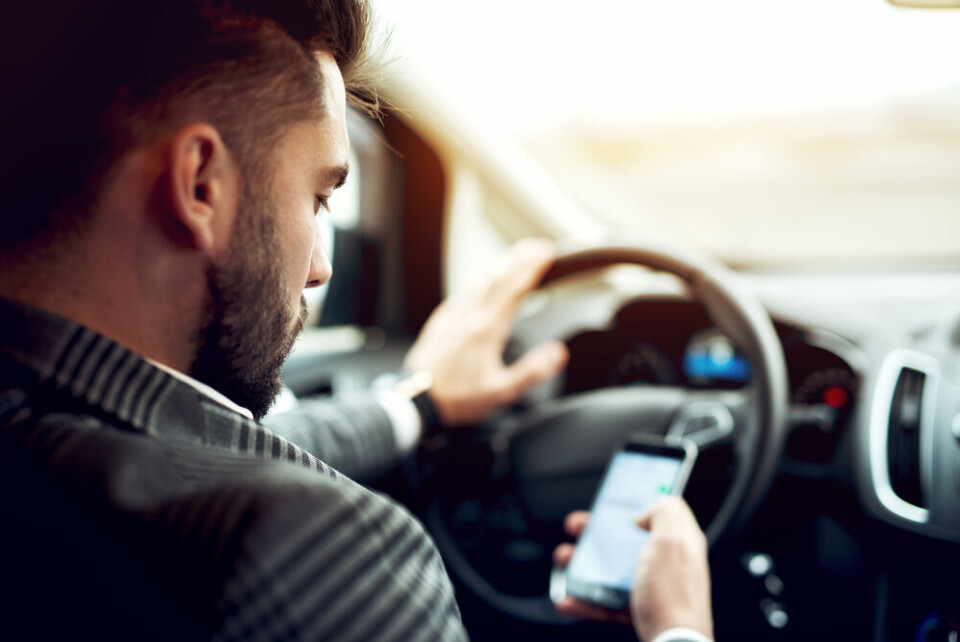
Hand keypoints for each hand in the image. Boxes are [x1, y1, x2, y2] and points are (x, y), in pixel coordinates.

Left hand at [402, 239, 567, 426]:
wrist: (418, 400)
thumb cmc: (458, 397)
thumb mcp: (502, 391)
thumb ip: (532, 371)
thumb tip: (558, 353)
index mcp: (487, 330)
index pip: (514, 290)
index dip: (531, 268)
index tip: (545, 252)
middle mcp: (470, 317)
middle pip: (497, 279)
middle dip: (518, 260)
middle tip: (535, 246)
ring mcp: (453, 318)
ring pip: (478, 283)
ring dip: (498, 268)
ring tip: (512, 258)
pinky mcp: (440, 323)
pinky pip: (460, 295)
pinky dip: (475, 283)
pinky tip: (476, 282)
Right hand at [553, 498, 712, 640]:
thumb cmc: (674, 596)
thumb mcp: (673, 538)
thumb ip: (665, 511)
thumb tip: (645, 515)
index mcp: (679, 542)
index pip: (658, 513)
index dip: (633, 504)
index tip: (609, 501)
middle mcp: (666, 564)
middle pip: (626, 540)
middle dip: (596, 533)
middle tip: (577, 527)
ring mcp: (651, 590)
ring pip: (611, 571)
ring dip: (582, 565)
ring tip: (564, 560)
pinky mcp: (638, 614)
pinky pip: (605, 603)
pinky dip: (584, 601)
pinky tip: (568, 599)